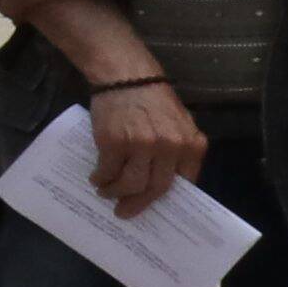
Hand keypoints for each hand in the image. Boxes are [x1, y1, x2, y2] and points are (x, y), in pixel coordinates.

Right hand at [83, 72, 210, 218]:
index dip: (163, 198)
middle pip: (155, 188)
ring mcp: (142, 146)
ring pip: (131, 184)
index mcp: (191, 144)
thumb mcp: (179, 123)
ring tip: (106, 192)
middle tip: (124, 211)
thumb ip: (179, 149)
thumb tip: (167, 178)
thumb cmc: (153, 98)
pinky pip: (108, 171)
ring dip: (116, 193)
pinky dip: (101, 179)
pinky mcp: (115, 143)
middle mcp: (170, 147)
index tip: (151, 206)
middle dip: (137, 204)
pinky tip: (97, 178)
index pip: (182, 184)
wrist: (126, 75)